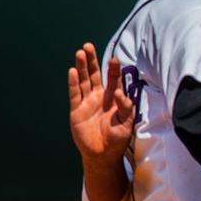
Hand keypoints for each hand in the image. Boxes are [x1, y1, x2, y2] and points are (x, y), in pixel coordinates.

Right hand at [68, 43, 133, 165]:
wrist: (103, 154)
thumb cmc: (118, 139)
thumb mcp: (127, 123)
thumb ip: (126, 107)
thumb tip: (120, 92)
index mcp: (113, 99)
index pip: (113, 80)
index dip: (113, 70)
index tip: (114, 59)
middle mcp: (99, 97)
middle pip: (94, 75)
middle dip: (92, 61)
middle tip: (88, 46)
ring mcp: (87, 103)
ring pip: (83, 81)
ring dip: (82, 67)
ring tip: (80, 53)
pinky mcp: (77, 110)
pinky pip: (74, 94)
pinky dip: (73, 83)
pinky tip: (73, 71)